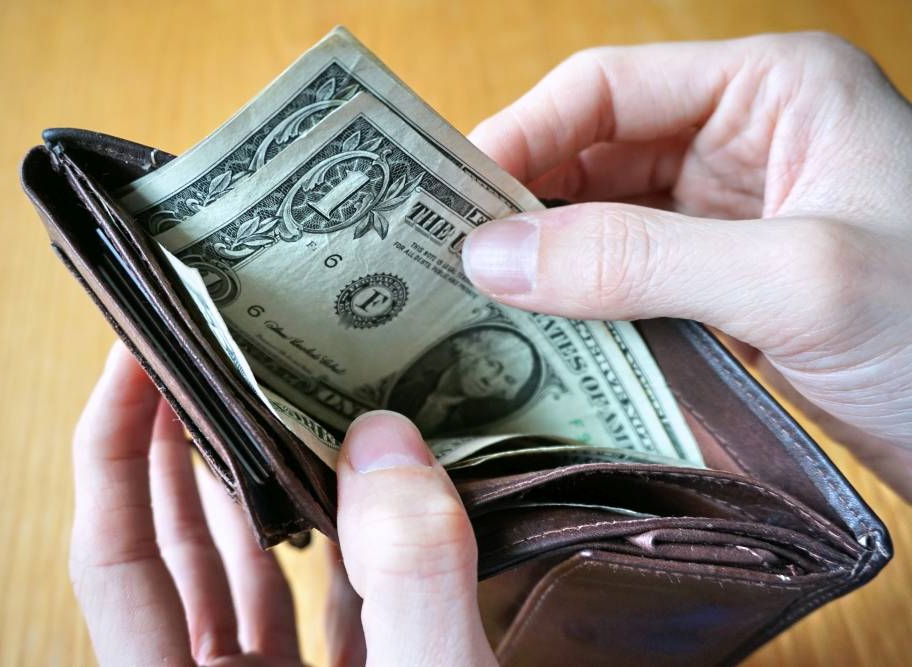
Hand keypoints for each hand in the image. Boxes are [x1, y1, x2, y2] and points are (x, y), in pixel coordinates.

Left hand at [70, 342, 496, 665]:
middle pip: (170, 554)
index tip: (134, 357)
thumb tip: (386, 446)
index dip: (114, 451)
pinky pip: (322, 605)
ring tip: (264, 398)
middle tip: (195, 351)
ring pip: (242, 575)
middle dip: (173, 446)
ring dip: (248, 486)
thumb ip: (412, 583)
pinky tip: (356, 488)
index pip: (121, 562)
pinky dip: (335, 540)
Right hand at [463, 32, 911, 499]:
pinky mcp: (729, 288)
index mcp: (770, 91)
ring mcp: (734, 219)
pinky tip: (540, 342)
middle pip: (594, 156)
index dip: (518, 138)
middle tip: (442, 266)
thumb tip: (492, 256)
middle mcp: (745, 142)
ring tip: (474, 309)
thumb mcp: (792, 279)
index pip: (604, 90)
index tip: (442, 203)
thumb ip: (635, 259)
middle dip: (520, 208)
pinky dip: (583, 310)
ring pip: (604, 225)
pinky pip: (630, 284)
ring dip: (545, 266)